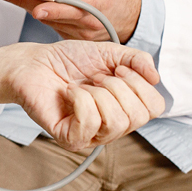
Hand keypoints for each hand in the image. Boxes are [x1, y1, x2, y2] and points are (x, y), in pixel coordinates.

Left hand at [0, 0, 141, 41]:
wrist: (127, 14)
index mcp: (96, 4)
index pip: (71, 8)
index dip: (52, 8)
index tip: (36, 8)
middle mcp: (86, 23)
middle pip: (51, 14)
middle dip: (28, 2)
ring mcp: (77, 34)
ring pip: (47, 19)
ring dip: (32, 5)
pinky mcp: (70, 38)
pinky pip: (50, 24)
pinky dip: (43, 12)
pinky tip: (41, 2)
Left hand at [5, 41, 163, 150]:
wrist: (34, 62)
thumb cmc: (68, 60)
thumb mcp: (109, 52)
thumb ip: (137, 60)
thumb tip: (156, 77)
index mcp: (125, 108)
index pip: (155, 108)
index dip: (139, 84)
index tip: (117, 70)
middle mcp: (111, 126)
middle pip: (138, 117)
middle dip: (117, 87)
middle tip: (95, 77)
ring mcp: (90, 135)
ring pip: (116, 122)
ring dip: (97, 94)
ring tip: (81, 86)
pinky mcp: (69, 138)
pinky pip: (89, 123)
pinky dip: (80, 99)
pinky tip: (69, 92)